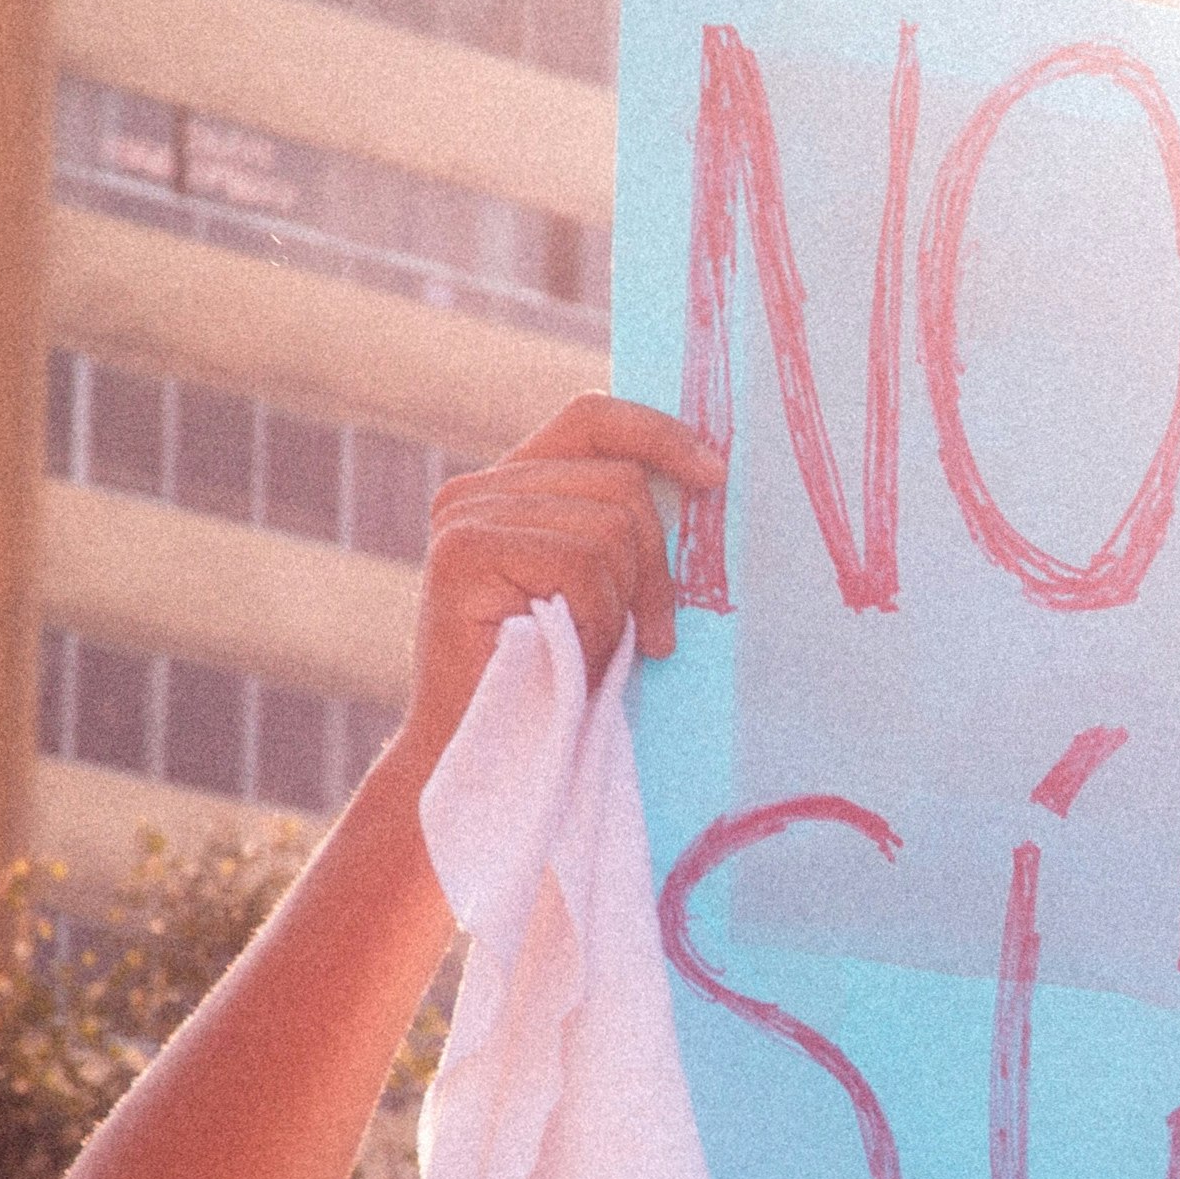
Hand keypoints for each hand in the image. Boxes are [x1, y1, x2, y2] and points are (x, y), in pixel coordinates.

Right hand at [397, 393, 709, 776]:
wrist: (487, 760)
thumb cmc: (556, 682)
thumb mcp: (602, 592)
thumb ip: (623, 533)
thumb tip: (709, 477)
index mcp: (512, 488)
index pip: (594, 418)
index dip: (660, 434)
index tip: (716, 476)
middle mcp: (478, 490)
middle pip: (620, 481)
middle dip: (654, 566)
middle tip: (652, 636)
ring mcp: (464, 516)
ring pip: (608, 525)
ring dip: (620, 604)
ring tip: (589, 650)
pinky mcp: (464, 551)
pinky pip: (581, 561)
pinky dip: (595, 618)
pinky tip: (567, 653)